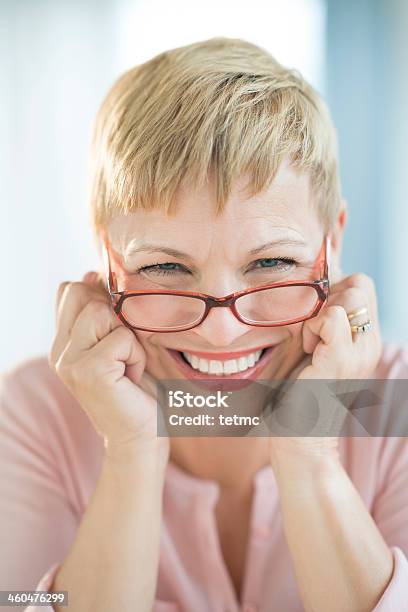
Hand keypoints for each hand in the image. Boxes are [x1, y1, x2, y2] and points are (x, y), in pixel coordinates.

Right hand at [49, 271, 168, 458]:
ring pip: (101, 312)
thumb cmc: (137, 391)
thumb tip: (90, 273)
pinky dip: (136, 356)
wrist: (142, 438)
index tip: (116, 326)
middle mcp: (60, 352)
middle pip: (82, 293)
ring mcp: (70, 362)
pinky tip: (132, 378)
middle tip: (123, 351)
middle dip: (114, 316)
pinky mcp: (89, 371)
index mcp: (63, 343)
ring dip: (127, 337)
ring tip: (128, 365)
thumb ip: (102, 313)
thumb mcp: (118, 343)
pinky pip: (122, 338)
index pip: (70, 290)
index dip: (98, 296)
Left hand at [300, 272, 381, 379]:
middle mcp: (370, 342)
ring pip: (351, 294)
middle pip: (361, 283)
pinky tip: (307, 350)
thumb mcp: (315, 343)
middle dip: (329, 296)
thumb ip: (321, 315)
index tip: (315, 317)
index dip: (335, 288)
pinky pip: (332, 316)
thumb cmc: (301, 387)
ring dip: (319, 313)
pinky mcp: (341, 360)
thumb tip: (314, 280)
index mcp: (365, 337)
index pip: (362, 284)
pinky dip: (312, 327)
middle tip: (312, 330)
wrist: (301, 433)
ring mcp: (360, 351)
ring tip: (310, 343)